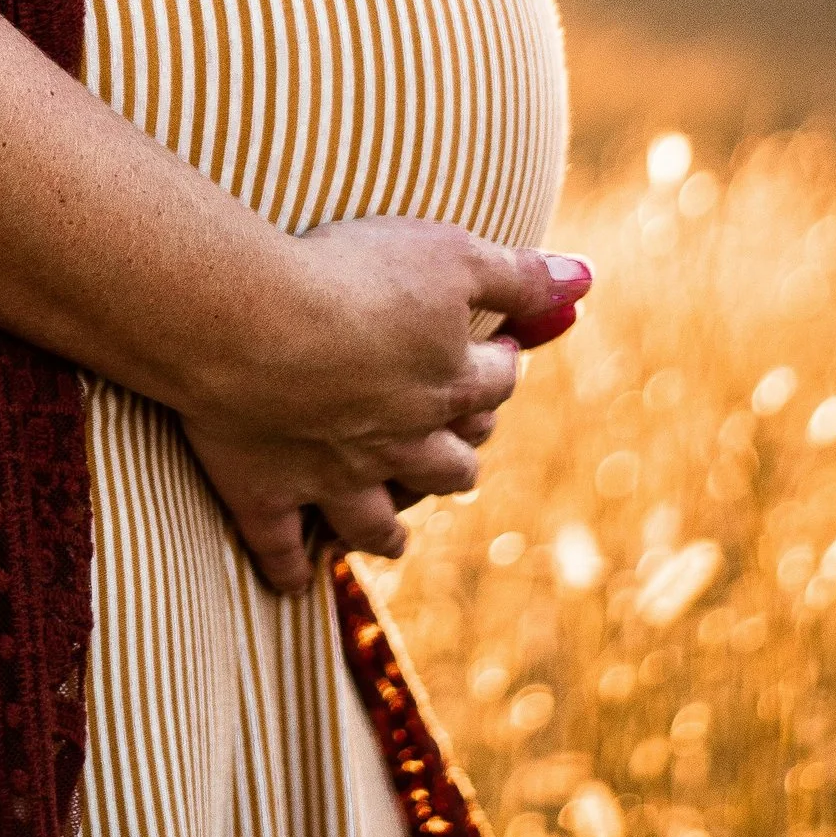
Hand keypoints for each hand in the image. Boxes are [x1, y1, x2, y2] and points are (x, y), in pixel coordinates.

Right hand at [179, 224, 590, 595]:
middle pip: (448, 467)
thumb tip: (585, 280)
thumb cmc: (354, 276)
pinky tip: (291, 581)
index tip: (500, 351)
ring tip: (394, 533)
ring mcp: (332, 475)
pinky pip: (279, 545)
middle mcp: (400, 443)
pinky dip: (286, 567)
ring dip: (389, 528)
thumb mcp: (451, 255)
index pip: (495, 383)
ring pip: (376, 521)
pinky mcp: (265, 490)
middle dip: (458, 459)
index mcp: (447, 384)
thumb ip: (518, 275)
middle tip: (455, 445)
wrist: (250, 322)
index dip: (502, 366)